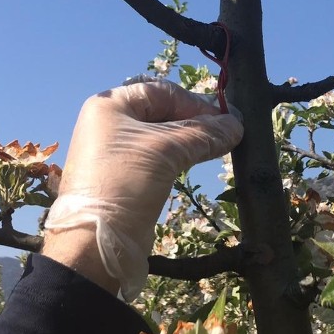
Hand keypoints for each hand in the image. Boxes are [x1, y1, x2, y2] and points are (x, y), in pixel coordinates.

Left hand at [43, 79, 242, 298]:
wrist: (96, 242)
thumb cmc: (125, 182)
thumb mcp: (167, 151)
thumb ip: (203, 134)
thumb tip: (236, 124)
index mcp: (109, 105)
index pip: (162, 92)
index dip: (197, 103)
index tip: (228, 116)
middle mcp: (109, 123)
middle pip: (162, 112)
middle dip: (197, 121)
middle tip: (230, 130)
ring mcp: (115, 150)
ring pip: (162, 136)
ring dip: (191, 139)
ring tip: (222, 145)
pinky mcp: (124, 175)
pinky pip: (157, 156)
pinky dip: (180, 155)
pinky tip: (201, 158)